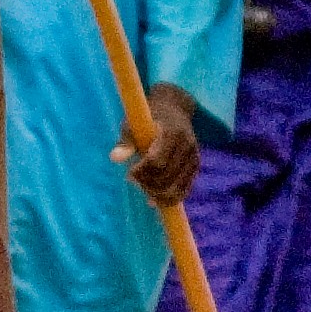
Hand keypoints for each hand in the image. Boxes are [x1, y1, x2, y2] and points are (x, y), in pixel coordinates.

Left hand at [116, 82, 202, 206]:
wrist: (174, 110)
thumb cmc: (149, 118)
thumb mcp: (134, 125)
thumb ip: (126, 142)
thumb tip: (114, 158)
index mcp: (172, 132)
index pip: (157, 161)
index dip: (141, 171)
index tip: (130, 172)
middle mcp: (187, 145)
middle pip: (166, 176)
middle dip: (147, 184)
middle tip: (134, 181)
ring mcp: (194, 157)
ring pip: (176, 187)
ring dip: (157, 194)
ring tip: (143, 190)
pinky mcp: (195, 167)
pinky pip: (184, 190)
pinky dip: (169, 199)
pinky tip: (155, 201)